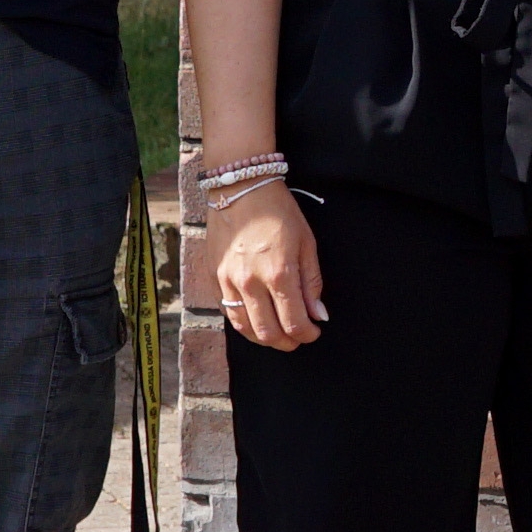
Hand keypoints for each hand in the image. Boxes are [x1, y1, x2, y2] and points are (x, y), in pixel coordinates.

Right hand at [211, 185, 326, 349]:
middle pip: (267, 333)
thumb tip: (317, 315)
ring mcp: (228, 282)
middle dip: (287, 343)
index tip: (314, 332)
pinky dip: (244, 324)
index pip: (293, 322)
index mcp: (278, 273)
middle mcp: (250, 283)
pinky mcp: (214, 278)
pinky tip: (257, 321)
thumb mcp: (306, 243)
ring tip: (278, 335)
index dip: (306, 334)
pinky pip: (228, 313)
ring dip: (264, 339)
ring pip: (244, 328)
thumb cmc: (279, 212)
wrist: (240, 189)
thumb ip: (311, 283)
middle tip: (298, 339)